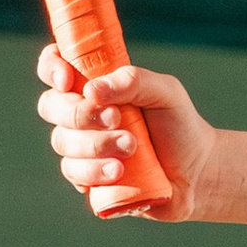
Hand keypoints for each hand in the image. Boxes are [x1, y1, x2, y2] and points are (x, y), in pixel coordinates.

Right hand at [36, 50, 215, 223]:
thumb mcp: (166, 92)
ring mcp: (81, 147)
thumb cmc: (178, 125)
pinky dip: (94, 171)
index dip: (51, 69)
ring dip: (95, 144)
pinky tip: (119, 172)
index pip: (55, 68)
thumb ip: (133, 81)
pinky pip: (73, 172)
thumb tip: (91, 90)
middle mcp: (82, 114)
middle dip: (80, 113)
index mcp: (96, 86)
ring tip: (132, 148)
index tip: (68, 81)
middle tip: (118, 119)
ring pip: (62, 141)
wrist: (196, 172)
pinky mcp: (86, 178)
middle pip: (50, 106)